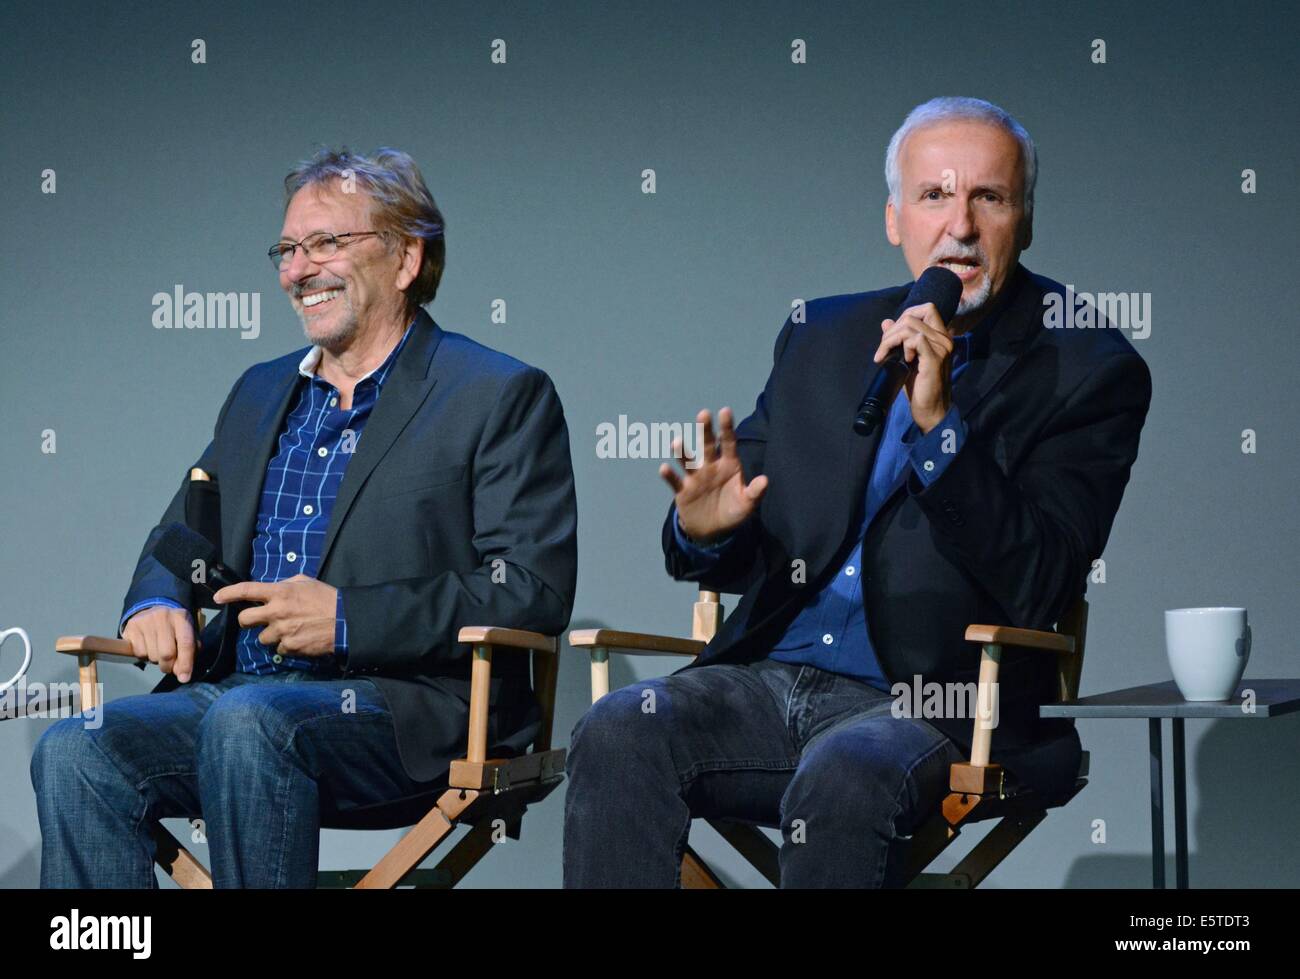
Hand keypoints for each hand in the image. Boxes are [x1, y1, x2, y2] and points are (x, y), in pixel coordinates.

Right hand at [122, 605, 196, 681]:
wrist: (152, 612)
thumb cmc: (173, 628)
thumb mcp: (187, 635)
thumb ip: (189, 653)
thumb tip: (182, 674)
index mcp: (181, 617)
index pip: (185, 643)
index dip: (185, 663)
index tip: (184, 678)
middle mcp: (163, 616)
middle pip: (166, 653)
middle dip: (168, 666)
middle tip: (169, 666)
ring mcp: (145, 620)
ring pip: (151, 655)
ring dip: (156, 661)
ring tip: (158, 651)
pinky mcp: (131, 627)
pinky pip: (139, 653)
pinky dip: (144, 656)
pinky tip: (148, 647)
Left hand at [213, 574, 337, 656]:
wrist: (345, 621)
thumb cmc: (327, 599)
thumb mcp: (306, 582)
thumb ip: (286, 584)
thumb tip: (274, 589)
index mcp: (280, 592)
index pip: (247, 590)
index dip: (228, 593)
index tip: (217, 597)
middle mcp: (276, 611)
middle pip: (245, 619)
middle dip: (247, 620)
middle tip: (256, 620)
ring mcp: (281, 631)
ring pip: (261, 637)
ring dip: (271, 635)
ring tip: (288, 630)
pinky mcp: (289, 646)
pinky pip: (278, 649)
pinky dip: (286, 645)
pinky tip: (298, 639)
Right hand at [658, 407, 767, 543]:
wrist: (712, 530)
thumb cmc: (732, 511)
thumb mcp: (747, 504)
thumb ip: (755, 492)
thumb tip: (765, 480)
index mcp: (729, 465)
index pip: (729, 443)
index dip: (727, 428)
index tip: (725, 411)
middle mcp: (711, 467)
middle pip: (707, 446)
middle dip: (705, 431)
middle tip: (703, 414)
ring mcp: (695, 478)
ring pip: (688, 461)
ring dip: (682, 452)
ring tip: (677, 442)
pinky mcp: (683, 491)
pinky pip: (675, 481)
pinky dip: (670, 475)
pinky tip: (664, 468)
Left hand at [873, 301, 955, 434]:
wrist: (931, 410)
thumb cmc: (919, 386)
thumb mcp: (906, 358)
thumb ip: (899, 339)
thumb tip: (886, 322)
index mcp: (940, 336)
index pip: (926, 308)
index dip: (904, 316)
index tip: (892, 335)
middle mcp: (944, 338)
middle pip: (914, 314)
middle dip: (892, 330)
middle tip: (884, 349)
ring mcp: (941, 348)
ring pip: (911, 325)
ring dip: (891, 339)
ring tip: (887, 355)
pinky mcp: (935, 359)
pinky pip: (915, 339)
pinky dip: (902, 346)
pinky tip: (901, 360)